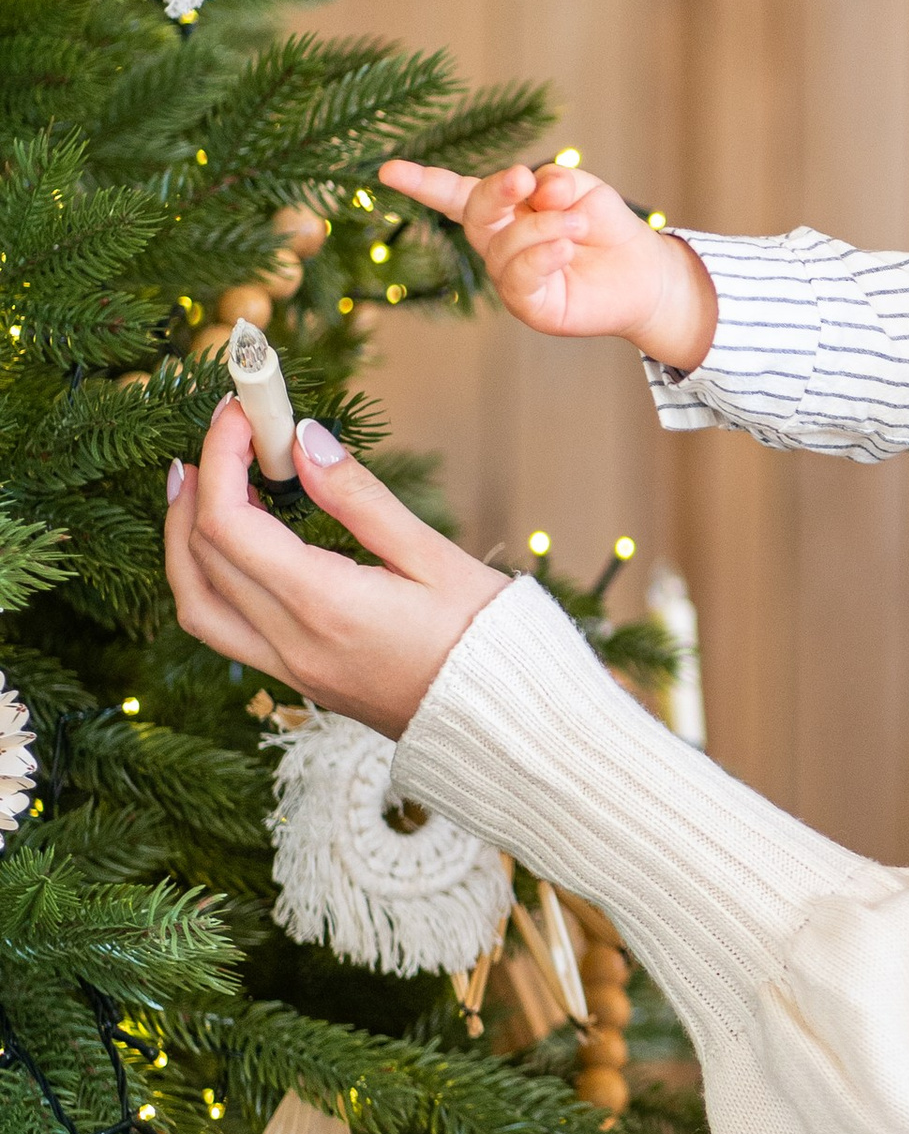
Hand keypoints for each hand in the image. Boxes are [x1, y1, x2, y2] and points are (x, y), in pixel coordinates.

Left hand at [165, 400, 509, 736]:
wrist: (501, 721)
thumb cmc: (485, 637)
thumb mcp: (433, 556)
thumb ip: (359, 498)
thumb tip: (303, 441)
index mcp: (326, 606)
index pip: (230, 523)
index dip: (222, 456)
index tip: (242, 412)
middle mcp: (292, 643)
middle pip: (204, 555)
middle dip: (203, 481)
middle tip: (230, 433)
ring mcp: (288, 669)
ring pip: (195, 601)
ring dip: (182, 538)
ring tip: (196, 485)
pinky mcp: (296, 679)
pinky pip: (220, 628)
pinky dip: (204, 576)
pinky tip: (225, 544)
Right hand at [380, 157, 717, 369]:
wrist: (647, 272)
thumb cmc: (606, 227)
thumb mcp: (582, 191)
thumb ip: (555, 183)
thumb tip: (534, 187)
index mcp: (505, 211)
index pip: (455, 195)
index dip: (422, 183)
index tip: (387, 170)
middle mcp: (499, 245)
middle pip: (474, 215)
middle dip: (494, 193)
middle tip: (523, 180)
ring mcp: (511, 279)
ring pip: (503, 246)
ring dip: (541, 227)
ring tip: (577, 226)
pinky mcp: (531, 307)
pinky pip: (520, 279)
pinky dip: (541, 256)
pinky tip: (565, 248)